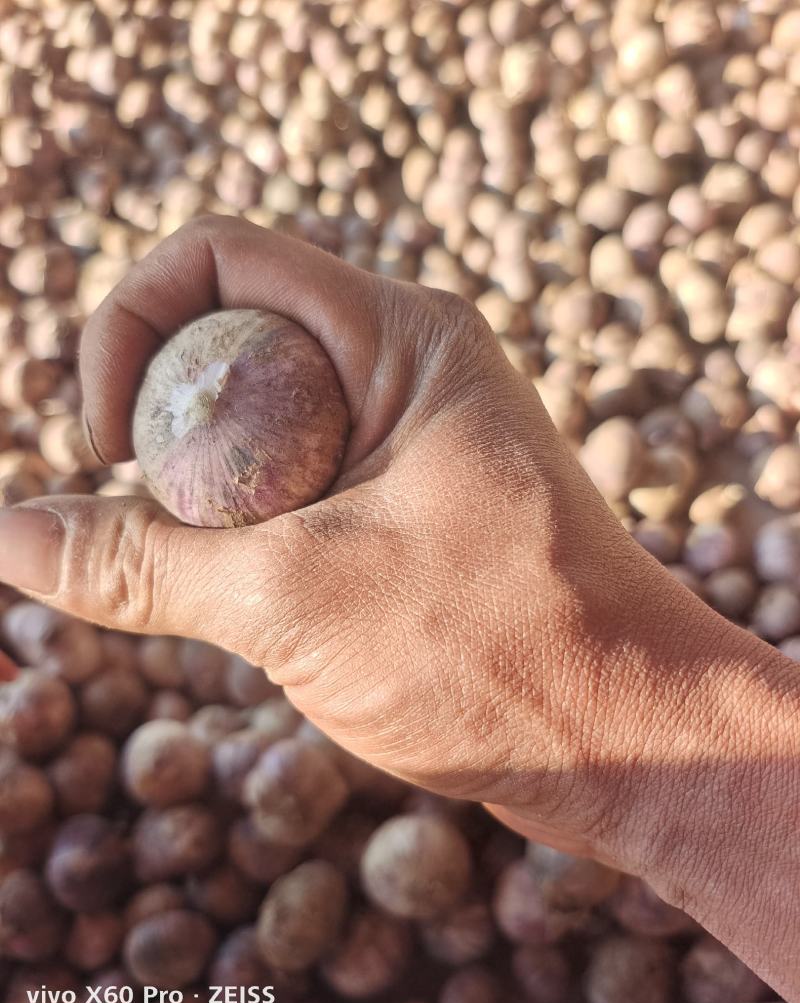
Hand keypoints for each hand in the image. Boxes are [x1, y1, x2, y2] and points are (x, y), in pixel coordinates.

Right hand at [0, 216, 656, 849]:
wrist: (630, 737)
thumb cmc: (498, 656)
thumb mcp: (297, 601)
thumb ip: (143, 563)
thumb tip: (13, 533)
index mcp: (398, 337)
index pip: (216, 261)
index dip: (127, 327)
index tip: (108, 445)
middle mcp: (403, 368)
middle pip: (227, 341)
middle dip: (163, 427)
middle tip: (157, 529)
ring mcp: (406, 438)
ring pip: (253, 426)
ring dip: (203, 496)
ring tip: (232, 585)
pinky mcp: (403, 504)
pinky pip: (289, 486)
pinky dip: (244, 533)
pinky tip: (265, 605)